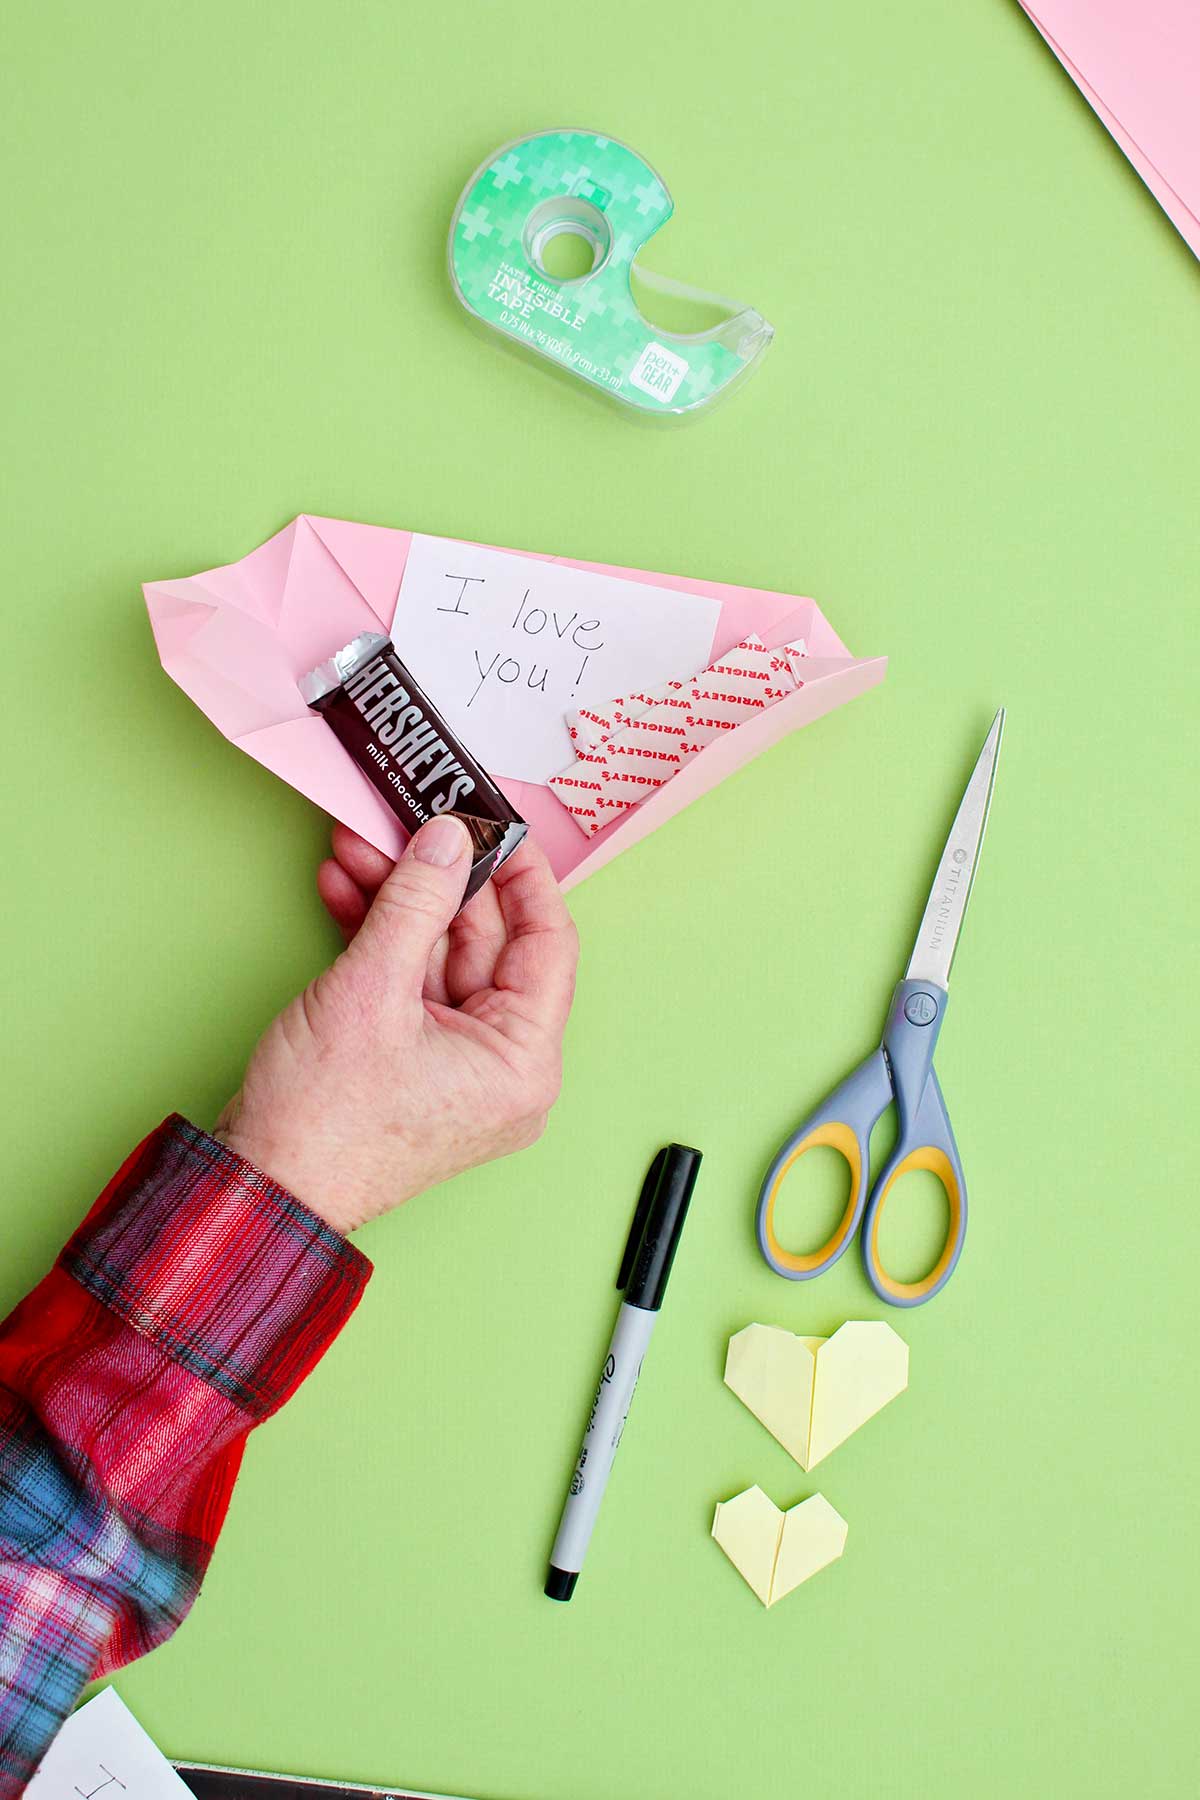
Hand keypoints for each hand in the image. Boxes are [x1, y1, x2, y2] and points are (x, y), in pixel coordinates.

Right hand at [215, 817, 578, 1233]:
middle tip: (406, 823)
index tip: (497, 823)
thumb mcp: (371, 991)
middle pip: (485, 944)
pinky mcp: (411, 1060)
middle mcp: (500, 1066)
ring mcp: (454, 1064)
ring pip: (438, 956)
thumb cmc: (322, 1124)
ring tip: (356, 848)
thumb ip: (415, 903)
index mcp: (521, 1061)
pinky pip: (409, 982)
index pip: (547, 944)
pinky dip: (378, 937)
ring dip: (397, 901)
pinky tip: (344, 889)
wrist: (260, 1187)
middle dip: (437, 879)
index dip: (522, 875)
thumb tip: (448, 841)